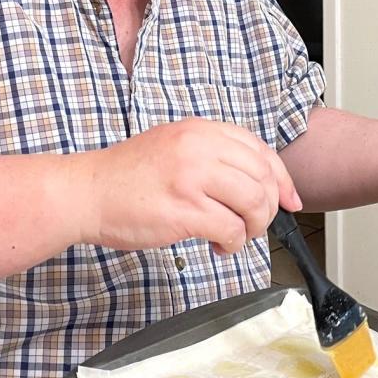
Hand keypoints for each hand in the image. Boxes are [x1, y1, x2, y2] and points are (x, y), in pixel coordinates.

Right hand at [82, 118, 302, 254]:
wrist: (86, 191)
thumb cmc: (126, 177)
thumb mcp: (174, 147)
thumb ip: (213, 156)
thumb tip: (257, 181)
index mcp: (200, 131)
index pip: (261, 150)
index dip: (283, 179)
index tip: (290, 201)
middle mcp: (199, 147)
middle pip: (264, 178)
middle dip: (268, 209)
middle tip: (251, 225)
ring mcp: (191, 177)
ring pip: (254, 203)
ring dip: (252, 228)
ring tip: (234, 236)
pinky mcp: (183, 210)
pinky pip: (231, 229)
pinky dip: (232, 244)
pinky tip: (217, 246)